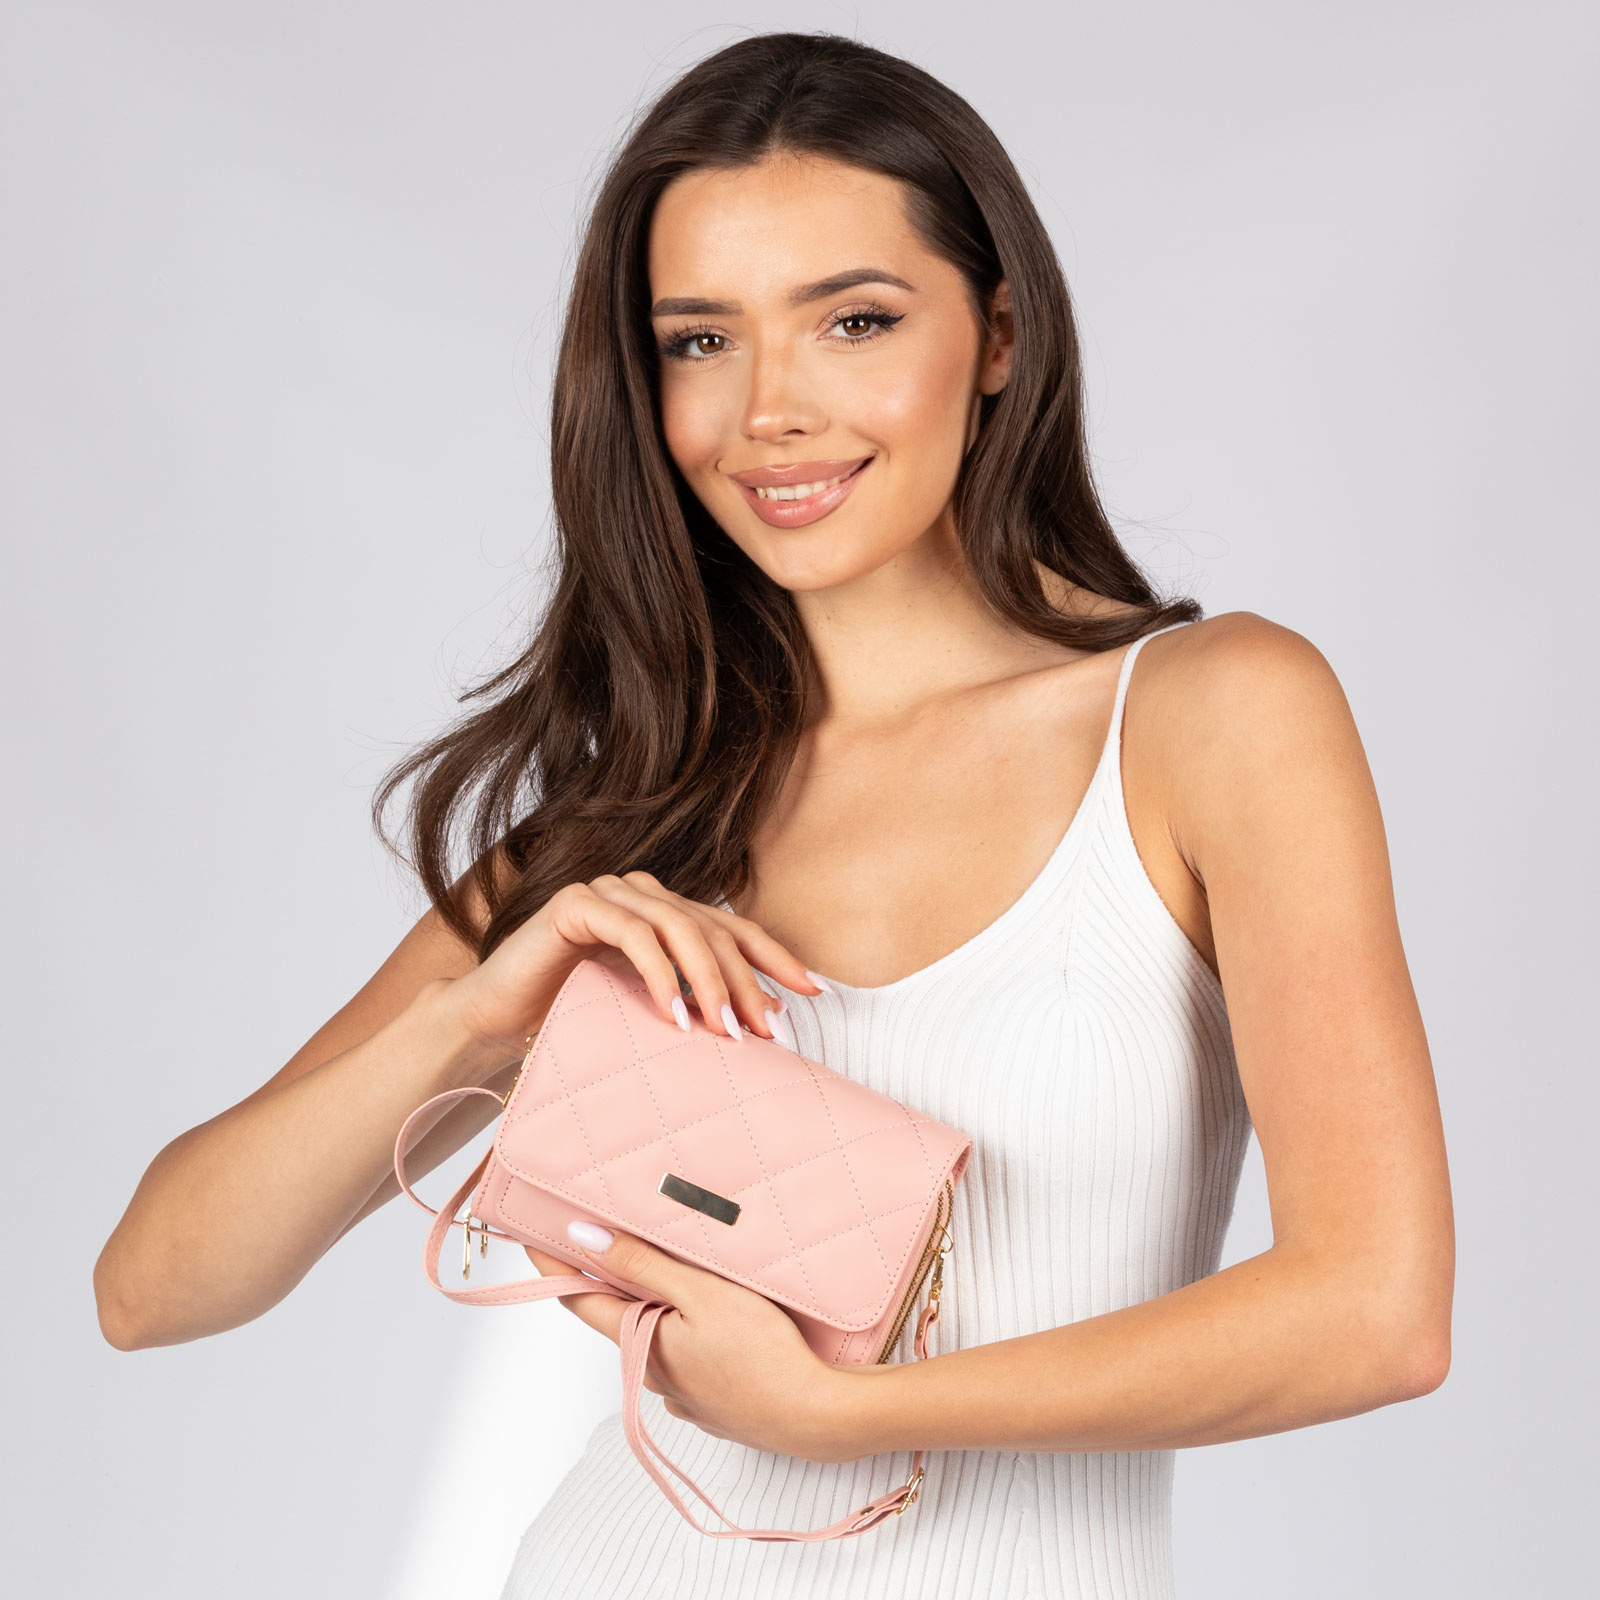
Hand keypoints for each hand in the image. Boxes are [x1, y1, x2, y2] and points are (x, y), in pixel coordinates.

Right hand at [445, 871, 823, 1058]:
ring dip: (707, 980)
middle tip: (761, 1030)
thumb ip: (697, 1003)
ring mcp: (610, 892)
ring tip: (722, 1029)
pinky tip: (673, 1012)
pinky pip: (632, 933)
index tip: (812, 992)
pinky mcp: (576, 903)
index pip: (735, 929)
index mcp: (667, 912)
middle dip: (744, 982)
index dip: (776, 957)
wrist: (495, 1021)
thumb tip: (764, 1018)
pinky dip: (659, 974)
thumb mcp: (649, 1011)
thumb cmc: (571, 1017)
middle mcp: (644, 893)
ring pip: (679, 927)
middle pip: (714, 930)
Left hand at [521, 1224, 851, 1464]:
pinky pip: (684, 1357)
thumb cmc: (763, 1353)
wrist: (814, 1416)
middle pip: (617, 1315)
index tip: (532, 1234)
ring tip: (675, 1269)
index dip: (553, 1264)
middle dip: (611, 1278)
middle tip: (612, 1235)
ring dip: (654, 1305)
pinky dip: (685, 1331)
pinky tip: (716, 1317)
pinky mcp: (711, 1403)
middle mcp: (650, 1373)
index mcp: (639, 1341)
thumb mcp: (701, 1292)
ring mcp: (681, 1393)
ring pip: (654, 1337)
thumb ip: (641, 1264)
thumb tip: (583, 1238)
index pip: (578, 1297)